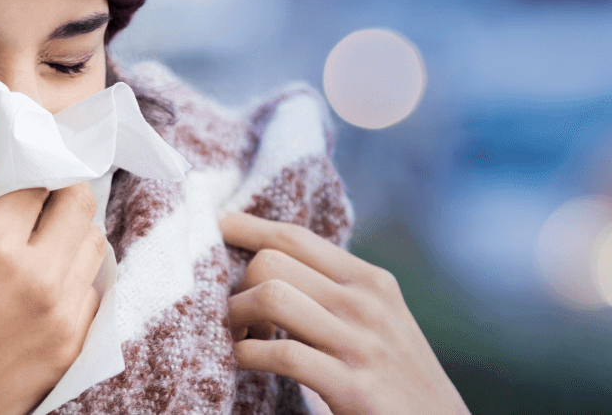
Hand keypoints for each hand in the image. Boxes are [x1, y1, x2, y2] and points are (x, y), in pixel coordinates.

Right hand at [0, 135, 106, 414]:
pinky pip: (92, 290)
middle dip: (58, 187)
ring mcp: (63, 316)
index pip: (36, 178)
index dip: (26, 158)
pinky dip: (74, 274)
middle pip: (79, 203)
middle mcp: (40, 279)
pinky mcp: (71, 346)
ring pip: (94, 245)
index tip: (18, 151)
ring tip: (37, 236)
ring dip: (71, 229)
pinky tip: (42, 278)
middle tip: (32, 191)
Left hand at [221, 211, 468, 414]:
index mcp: (371, 282)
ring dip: (234, 318)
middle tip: (231, 318)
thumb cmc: (395, 379)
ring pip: (271, 297)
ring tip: (234, 338)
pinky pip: (281, 354)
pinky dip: (246, 355)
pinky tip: (242, 362)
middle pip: (272, 263)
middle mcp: (368, 304)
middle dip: (235, 287)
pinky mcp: (353, 386)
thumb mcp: (376, 323)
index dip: (247, 228)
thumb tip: (267, 266)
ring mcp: (362, 344)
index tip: (215, 225)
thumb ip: (332, 293)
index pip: (296, 238)